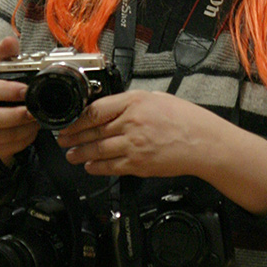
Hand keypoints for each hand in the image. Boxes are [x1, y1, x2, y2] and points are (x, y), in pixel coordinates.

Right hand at [0, 36, 38, 172]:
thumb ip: (6, 55)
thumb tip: (10, 41)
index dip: (7, 91)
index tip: (26, 90)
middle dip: (16, 116)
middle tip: (35, 110)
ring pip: (1, 137)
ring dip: (23, 129)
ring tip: (37, 119)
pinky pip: (8, 147)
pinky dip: (24, 139)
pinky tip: (33, 129)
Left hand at [57, 89, 212, 178]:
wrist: (203, 142)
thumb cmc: (186, 120)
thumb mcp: (158, 98)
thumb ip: (133, 103)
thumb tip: (113, 108)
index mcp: (135, 102)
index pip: (96, 110)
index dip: (77, 118)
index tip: (70, 122)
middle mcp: (131, 122)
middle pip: (92, 130)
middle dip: (73, 136)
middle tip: (63, 139)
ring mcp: (133, 145)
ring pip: (97, 150)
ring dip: (80, 153)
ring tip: (71, 155)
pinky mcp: (138, 164)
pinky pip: (110, 167)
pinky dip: (97, 167)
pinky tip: (90, 167)